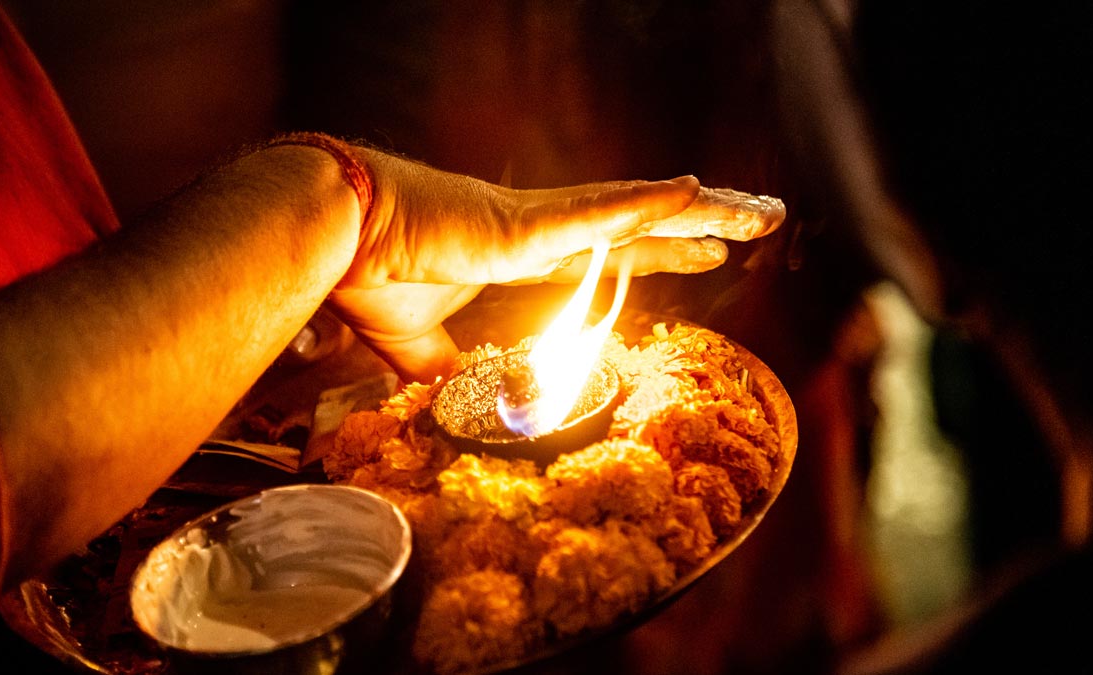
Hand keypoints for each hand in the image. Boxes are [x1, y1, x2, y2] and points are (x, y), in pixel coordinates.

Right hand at [327, 147, 782, 381]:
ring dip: (701, 213)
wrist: (332, 234)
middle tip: (758, 223)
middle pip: (643, 229)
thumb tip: (464, 403)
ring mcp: (536, 223)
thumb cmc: (368, 274)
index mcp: (522, 256)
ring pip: (638, 214)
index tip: (704, 253)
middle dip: (701, 229)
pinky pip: (596, 212)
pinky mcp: (521, 224)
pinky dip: (644, 204)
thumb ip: (450, 370)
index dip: (660, 254)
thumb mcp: (418, 346)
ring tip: (760, 211)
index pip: (611, 256)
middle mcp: (542, 232)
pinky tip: (693, 191)